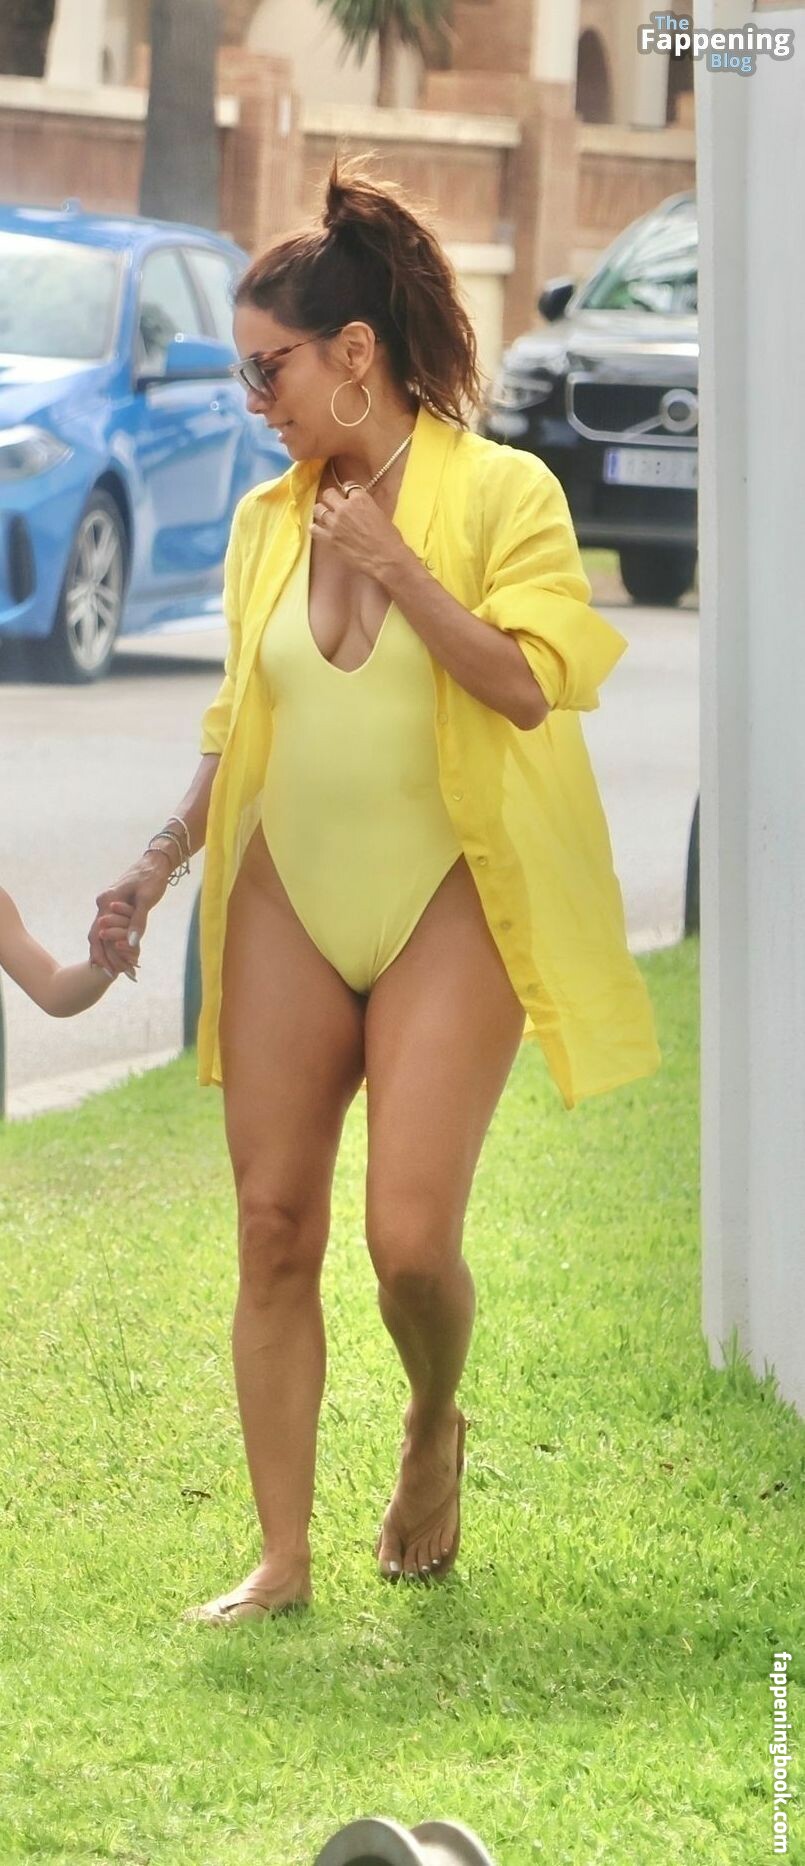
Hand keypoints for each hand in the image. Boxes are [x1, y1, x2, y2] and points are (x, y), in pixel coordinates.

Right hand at [88, 853, 170, 977]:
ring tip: (116, 970)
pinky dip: (113, 942)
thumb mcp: (147, 900)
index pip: (98, 934)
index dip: (103, 954)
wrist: (155, 863)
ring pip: (102, 933)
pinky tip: (118, 955)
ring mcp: (107, 905)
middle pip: (96, 936)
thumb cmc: (152, 878)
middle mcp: (102, 904)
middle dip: (104, 957)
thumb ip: (138, 922)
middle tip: (112, 976)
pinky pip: (109, 928)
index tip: (110, 972)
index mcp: (106, 901)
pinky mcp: (114, 907)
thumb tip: (132, 944)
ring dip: (108, 951)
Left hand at [309, 487, 407, 582]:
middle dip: (331, 498)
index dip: (347, 492)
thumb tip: (359, 509)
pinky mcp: (328, 538)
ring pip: (318, 509)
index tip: (347, 496)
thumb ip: (366, 507)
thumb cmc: (389, 538)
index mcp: (360, 499)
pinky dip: (316, 528)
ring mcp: (334, 522)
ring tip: (325, 517)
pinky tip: (320, 530)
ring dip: (322, 512)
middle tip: (333, 504)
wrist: (385, 559)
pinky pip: (313, 528)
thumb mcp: (380, 514)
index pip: (348, 486)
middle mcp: (344, 507)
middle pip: (328, 494)